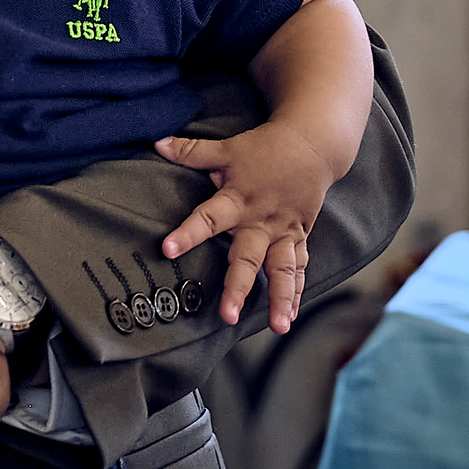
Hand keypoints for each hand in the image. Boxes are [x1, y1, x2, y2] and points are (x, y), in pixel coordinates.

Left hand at [156, 122, 335, 331]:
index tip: (168, 249)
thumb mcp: (226, 148)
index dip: (188, 233)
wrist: (312, 145)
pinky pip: (300, 268)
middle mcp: (261, 221)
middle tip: (228, 315)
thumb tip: (156, 142)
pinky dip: (297, 292)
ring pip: (283, 269)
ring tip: (278, 326)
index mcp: (238, 199)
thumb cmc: (263, 149)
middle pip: (248, 257)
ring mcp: (283, 232)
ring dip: (280, 298)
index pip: (208, 218)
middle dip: (238, 287)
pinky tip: (290, 316)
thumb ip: (191, 151)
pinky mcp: (300, 237)